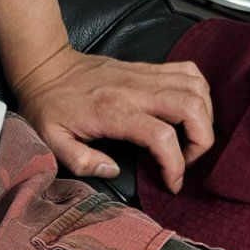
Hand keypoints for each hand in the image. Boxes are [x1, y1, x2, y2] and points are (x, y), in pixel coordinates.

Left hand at [12, 45, 214, 192]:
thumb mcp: (52, 141)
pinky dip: (200, 91)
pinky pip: (188, 71)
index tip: (171, 182)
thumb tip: (113, 171)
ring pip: (196, 88)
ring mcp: (145, 75)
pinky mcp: (149, 67)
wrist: (45, 66)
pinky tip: (190, 110)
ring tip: (191, 138)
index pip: (162, 137)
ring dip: (204, 117)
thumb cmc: (48, 106)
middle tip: (186, 160)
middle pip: (191, 108)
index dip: (175, 166)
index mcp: (114, 111)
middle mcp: (136, 90)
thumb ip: (82, 161)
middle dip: (201, 141)